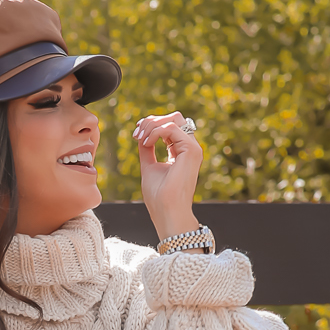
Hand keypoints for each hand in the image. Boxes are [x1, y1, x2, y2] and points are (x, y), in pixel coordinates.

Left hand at [132, 109, 202, 240]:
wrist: (167, 212)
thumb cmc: (159, 196)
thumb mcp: (149, 166)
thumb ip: (147, 150)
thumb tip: (140, 136)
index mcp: (182, 152)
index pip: (170, 126)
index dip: (151, 124)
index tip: (135, 134)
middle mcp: (190, 148)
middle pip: (174, 117)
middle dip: (152, 121)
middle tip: (137, 133)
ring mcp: (193, 149)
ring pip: (173, 119)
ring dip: (152, 125)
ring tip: (140, 138)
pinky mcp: (191, 150)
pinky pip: (171, 128)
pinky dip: (155, 131)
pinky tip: (146, 142)